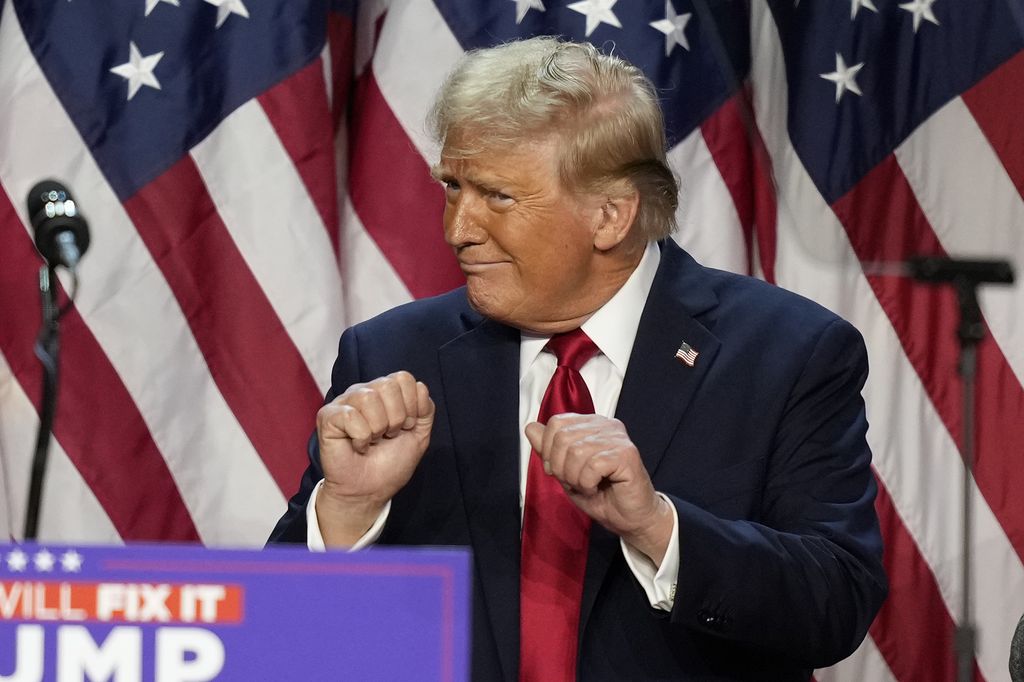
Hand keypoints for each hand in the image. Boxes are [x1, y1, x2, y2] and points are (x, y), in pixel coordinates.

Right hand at [315, 371, 433, 545]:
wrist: (370, 490)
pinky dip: (360, 438)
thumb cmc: (391, 463)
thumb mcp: (419, 435)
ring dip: (377, 428)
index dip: (411, 406)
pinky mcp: (327, 416)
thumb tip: (420, 387)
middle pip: (388, 386)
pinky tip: (357, 446)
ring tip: (372, 441)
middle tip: (387, 436)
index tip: (405, 427)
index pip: (403, 378)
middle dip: (395, 418)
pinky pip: (350, 416)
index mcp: (385, 392)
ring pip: (369, 398)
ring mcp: (344, 402)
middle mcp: (364, 391)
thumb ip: (426, 409)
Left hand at [525, 414, 673, 565]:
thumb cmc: (600, 495)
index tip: (560, 472)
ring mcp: (618, 437)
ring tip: (588, 486)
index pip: (555, 423)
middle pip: (562, 437)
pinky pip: (592, 466)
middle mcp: (605, 424)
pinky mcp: (627, 453)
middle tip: (576, 482)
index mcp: (590, 424)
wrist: (629, 518)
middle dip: (561, 468)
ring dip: (576, 478)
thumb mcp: (564, 472)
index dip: (549, 452)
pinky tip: (598, 488)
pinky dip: (588, 484)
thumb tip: (530, 427)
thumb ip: (548, 450)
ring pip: (576, 452)